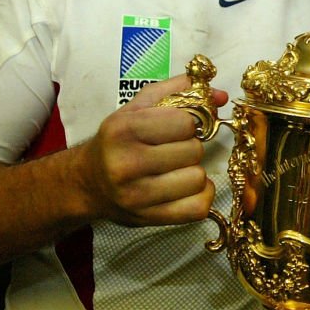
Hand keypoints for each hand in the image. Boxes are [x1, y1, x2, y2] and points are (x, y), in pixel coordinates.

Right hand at [76, 74, 228, 225]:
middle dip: (189, 147)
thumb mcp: (138, 107)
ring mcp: (137, 196)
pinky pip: (198, 207)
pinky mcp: (149, 218)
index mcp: (123, 130)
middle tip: (173, 149)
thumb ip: (178, 91)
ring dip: (193, 171)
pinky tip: (183, 187)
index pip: (184, 123)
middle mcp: (127, 164)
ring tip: (175, 169)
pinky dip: (200, 195)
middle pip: (194, 151)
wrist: (88, 183)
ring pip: (198, 178)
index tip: (174, 128)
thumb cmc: (118, 140)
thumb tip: (221, 96)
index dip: (187, 123)